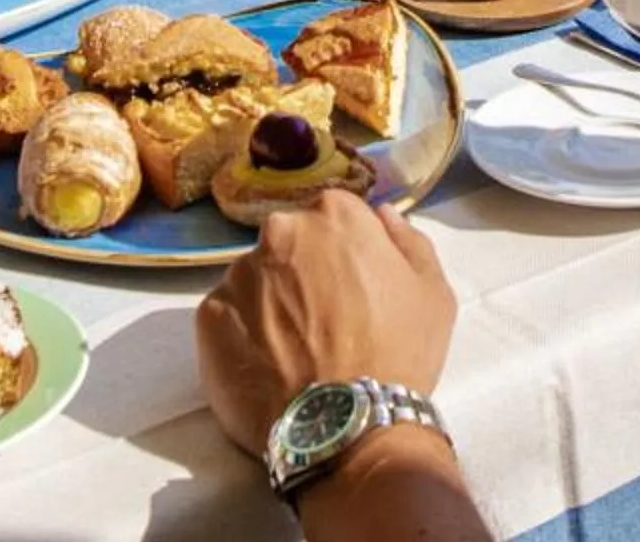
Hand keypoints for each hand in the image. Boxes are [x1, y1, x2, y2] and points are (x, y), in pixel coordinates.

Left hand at [195, 193, 456, 460]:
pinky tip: (267, 367)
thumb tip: (382, 214)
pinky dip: (243, 335)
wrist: (346, 425)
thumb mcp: (432, 293)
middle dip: (303, 272)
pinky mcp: (207, 316)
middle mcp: (280, 231)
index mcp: (335, 216)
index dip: (345, 254)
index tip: (352, 288)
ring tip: (293, 352)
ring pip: (256, 280)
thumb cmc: (398, 354)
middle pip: (290, 243)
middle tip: (323, 322)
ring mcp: (239, 273)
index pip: (334, 217)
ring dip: (270, 303)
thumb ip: (407, 241)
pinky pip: (227, 316)